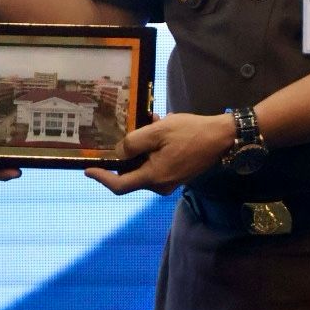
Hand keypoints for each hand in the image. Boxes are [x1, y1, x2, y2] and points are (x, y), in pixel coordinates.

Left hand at [84, 112, 233, 195]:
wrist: (221, 138)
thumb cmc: (190, 133)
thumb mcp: (158, 131)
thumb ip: (134, 143)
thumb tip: (119, 153)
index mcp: (154, 176)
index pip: (120, 185)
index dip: (102, 179)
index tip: (88, 171)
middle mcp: (160, 185)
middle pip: (131, 175)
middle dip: (123, 157)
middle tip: (119, 137)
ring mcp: (169, 181)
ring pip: (144, 168)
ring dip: (140, 150)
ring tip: (146, 124)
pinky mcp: (176, 175)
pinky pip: (156, 164)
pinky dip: (152, 150)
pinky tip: (157, 127)